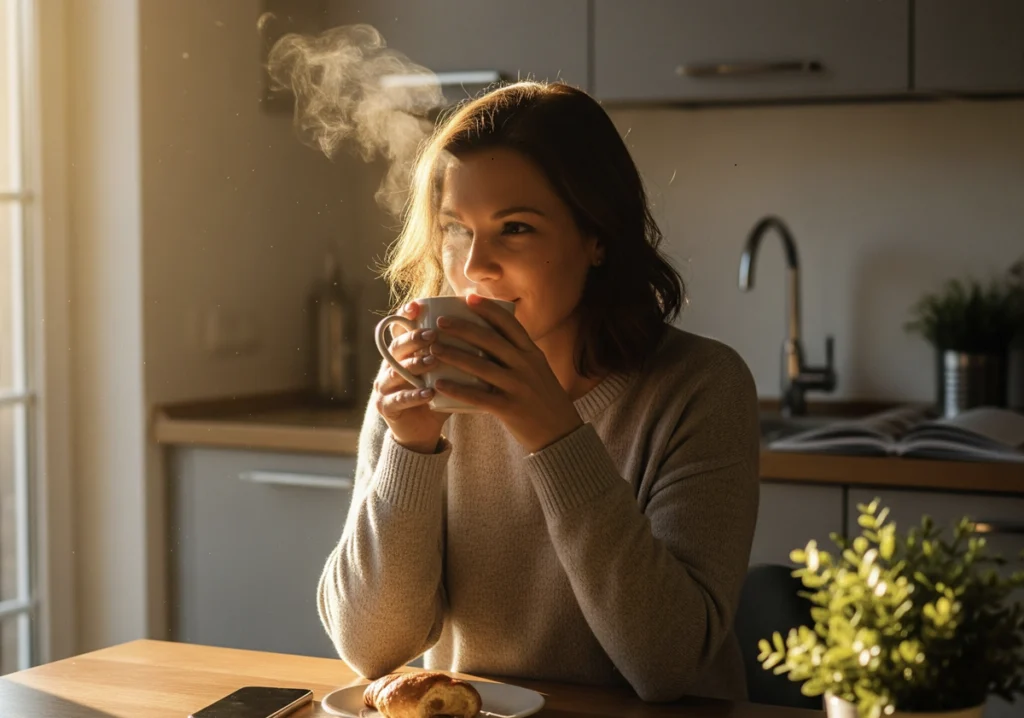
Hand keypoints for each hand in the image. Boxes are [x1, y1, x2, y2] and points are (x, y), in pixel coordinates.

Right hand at [373, 302, 450, 453]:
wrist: (424, 429)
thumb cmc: (439, 393)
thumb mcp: (447, 370)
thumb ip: (459, 351)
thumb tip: (490, 328)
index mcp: (403, 352)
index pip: (400, 328)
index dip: (405, 316)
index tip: (417, 307)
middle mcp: (390, 365)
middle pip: (397, 346)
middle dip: (414, 339)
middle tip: (433, 335)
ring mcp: (384, 386)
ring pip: (395, 371)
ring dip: (414, 365)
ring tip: (432, 361)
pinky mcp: (386, 406)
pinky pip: (398, 398)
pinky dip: (413, 394)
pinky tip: (428, 392)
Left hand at [428, 294, 582, 453]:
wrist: (562, 434)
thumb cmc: (544, 400)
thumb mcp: (537, 371)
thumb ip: (518, 355)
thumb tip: (489, 338)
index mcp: (532, 353)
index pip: (510, 324)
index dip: (488, 309)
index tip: (468, 298)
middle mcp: (526, 366)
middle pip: (491, 340)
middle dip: (463, 328)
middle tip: (440, 322)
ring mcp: (519, 387)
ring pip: (481, 366)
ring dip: (454, 355)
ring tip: (433, 348)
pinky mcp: (510, 408)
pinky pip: (478, 397)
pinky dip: (457, 389)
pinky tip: (439, 384)